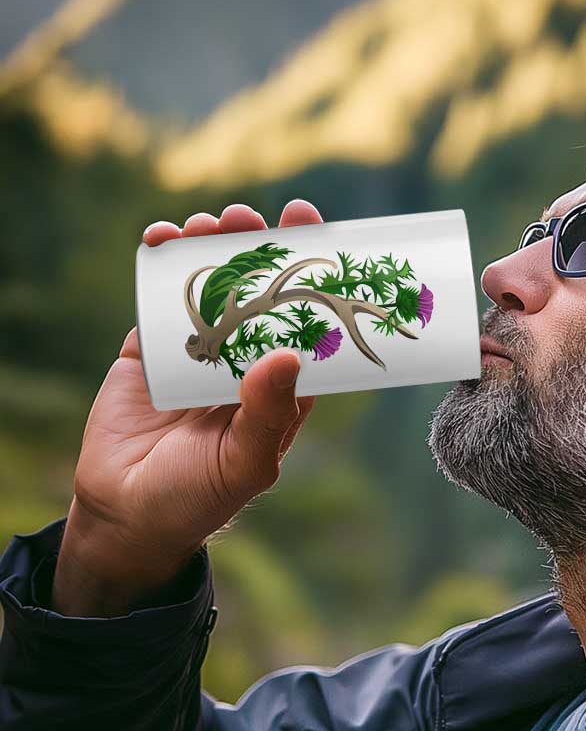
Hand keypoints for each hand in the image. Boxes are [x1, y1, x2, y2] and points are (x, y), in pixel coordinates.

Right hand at [52, 200, 323, 615]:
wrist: (127, 514)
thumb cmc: (200, 497)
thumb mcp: (245, 462)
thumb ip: (268, 413)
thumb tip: (288, 354)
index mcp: (281, 385)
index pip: (305, 320)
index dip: (311, 275)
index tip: (313, 229)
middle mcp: (245, 361)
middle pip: (258, 291)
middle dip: (257, 249)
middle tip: (252, 217)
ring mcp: (198, 352)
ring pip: (211, 285)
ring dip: (211, 248)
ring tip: (209, 224)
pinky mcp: (152, 349)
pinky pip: (159, 298)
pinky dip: (161, 264)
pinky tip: (163, 238)